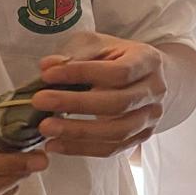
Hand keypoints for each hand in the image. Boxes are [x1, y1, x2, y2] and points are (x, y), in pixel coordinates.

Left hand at [32, 33, 168, 157]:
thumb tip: (47, 66)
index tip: (48, 75)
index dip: (82, 74)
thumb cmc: (119, 58)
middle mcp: (156, 90)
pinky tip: (55, 145)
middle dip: (75, 104)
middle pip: (118, 103)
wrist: (149, 78)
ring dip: (78, 132)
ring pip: (117, 131)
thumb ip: (76, 55)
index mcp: (149, 61)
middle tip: (40, 101)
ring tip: (45, 128)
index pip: (118, 72)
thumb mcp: (100, 46)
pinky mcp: (141, 137)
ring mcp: (151, 117)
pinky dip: (81, 149)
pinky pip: (112, 149)